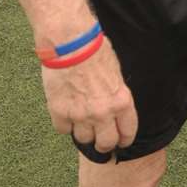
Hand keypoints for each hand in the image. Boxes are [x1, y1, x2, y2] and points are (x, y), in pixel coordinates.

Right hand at [41, 39, 137, 154]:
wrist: (70, 42)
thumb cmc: (95, 50)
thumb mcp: (116, 74)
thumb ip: (115, 95)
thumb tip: (113, 108)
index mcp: (121, 102)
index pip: (128, 132)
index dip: (123, 139)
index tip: (120, 141)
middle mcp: (103, 112)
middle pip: (105, 143)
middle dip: (103, 144)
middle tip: (100, 141)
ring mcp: (80, 114)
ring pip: (83, 139)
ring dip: (83, 132)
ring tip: (81, 120)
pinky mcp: (59, 111)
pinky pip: (63, 130)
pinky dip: (64, 123)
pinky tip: (66, 112)